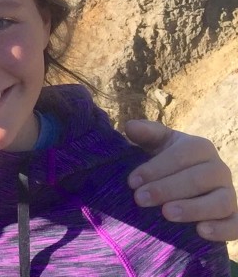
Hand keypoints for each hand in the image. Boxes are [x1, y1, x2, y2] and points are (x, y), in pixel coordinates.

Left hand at [125, 120, 237, 241]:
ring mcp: (229, 194)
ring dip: (193, 209)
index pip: (180, 156)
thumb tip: (131, 127)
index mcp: (201, 147)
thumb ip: (146, 133)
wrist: (183, 183)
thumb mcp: (157, 143)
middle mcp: (219, 169)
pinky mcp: (234, 217)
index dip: (155, 168)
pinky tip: (200, 232)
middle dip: (166, 189)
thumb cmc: (167, 160)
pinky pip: (236, 224)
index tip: (132, 182)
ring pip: (219, 202)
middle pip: (197, 180)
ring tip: (166, 214)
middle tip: (140, 199)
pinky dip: (221, 229)